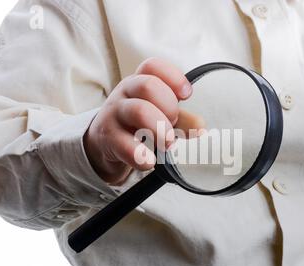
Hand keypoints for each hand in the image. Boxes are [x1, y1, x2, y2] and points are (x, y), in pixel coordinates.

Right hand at [83, 58, 203, 184]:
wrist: (103, 143)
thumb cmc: (136, 124)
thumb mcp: (160, 116)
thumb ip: (182, 120)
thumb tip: (201, 127)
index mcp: (139, 82)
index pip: (152, 66)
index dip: (174, 77)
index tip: (186, 95)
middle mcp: (124, 93)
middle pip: (148, 86)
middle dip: (169, 107)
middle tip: (173, 125)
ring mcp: (114, 114)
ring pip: (138, 110)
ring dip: (160, 128)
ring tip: (167, 144)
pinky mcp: (107, 138)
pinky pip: (125, 144)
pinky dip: (141, 155)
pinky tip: (149, 161)